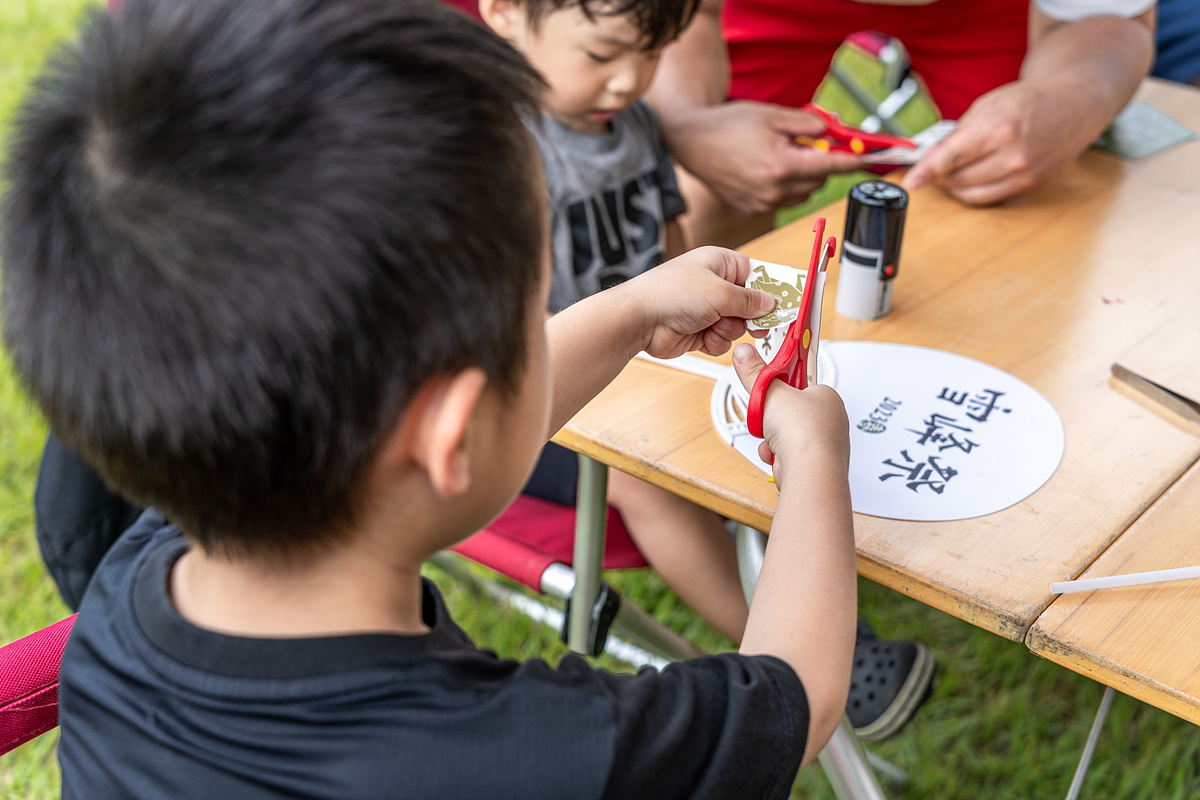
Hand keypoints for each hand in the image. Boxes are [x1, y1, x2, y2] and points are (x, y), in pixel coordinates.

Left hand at [629, 246, 774, 358]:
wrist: (640, 320)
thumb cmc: (670, 293)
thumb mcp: (720, 292)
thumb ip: (749, 300)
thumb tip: (768, 302)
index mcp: (720, 263)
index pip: (757, 274)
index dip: (771, 289)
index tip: (786, 302)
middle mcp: (714, 285)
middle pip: (750, 304)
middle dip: (750, 316)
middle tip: (757, 325)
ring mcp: (706, 309)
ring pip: (737, 325)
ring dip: (730, 331)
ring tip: (715, 326)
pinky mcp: (699, 330)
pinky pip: (722, 340)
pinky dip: (716, 342)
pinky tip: (703, 337)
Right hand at [667, 101, 863, 214]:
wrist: (692, 142)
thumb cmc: (729, 125)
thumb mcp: (773, 115)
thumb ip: (808, 125)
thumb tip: (834, 133)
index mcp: (781, 165)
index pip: (830, 167)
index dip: (852, 162)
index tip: (868, 160)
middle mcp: (773, 191)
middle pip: (818, 183)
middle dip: (821, 164)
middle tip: (809, 145)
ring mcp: (762, 204)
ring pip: (802, 195)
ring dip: (803, 177)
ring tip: (782, 155)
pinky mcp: (752, 210)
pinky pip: (783, 201)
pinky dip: (785, 187)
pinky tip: (767, 169)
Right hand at [730, 342, 848, 486]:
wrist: (810, 472)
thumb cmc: (804, 432)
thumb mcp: (770, 392)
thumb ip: (755, 372)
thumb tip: (744, 353)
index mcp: (828, 397)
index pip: (802, 384)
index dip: (782, 387)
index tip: (770, 386)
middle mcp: (831, 420)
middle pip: (791, 412)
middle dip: (772, 417)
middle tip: (766, 415)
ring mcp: (825, 444)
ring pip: (787, 435)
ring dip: (772, 438)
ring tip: (771, 438)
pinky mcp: (815, 464)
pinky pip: (789, 455)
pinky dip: (777, 455)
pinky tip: (775, 455)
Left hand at [904, 77, 1101, 205]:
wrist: (1075, 105)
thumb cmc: (1029, 101)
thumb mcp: (988, 105)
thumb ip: (958, 132)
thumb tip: (930, 157)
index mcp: (999, 127)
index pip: (952, 157)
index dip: (927, 171)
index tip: (912, 181)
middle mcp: (1014, 154)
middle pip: (958, 178)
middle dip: (941, 173)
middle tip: (938, 163)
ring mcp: (1024, 173)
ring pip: (971, 193)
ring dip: (955, 184)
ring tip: (956, 168)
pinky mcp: (1031, 186)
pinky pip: (989, 198)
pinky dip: (974, 190)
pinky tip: (975, 175)